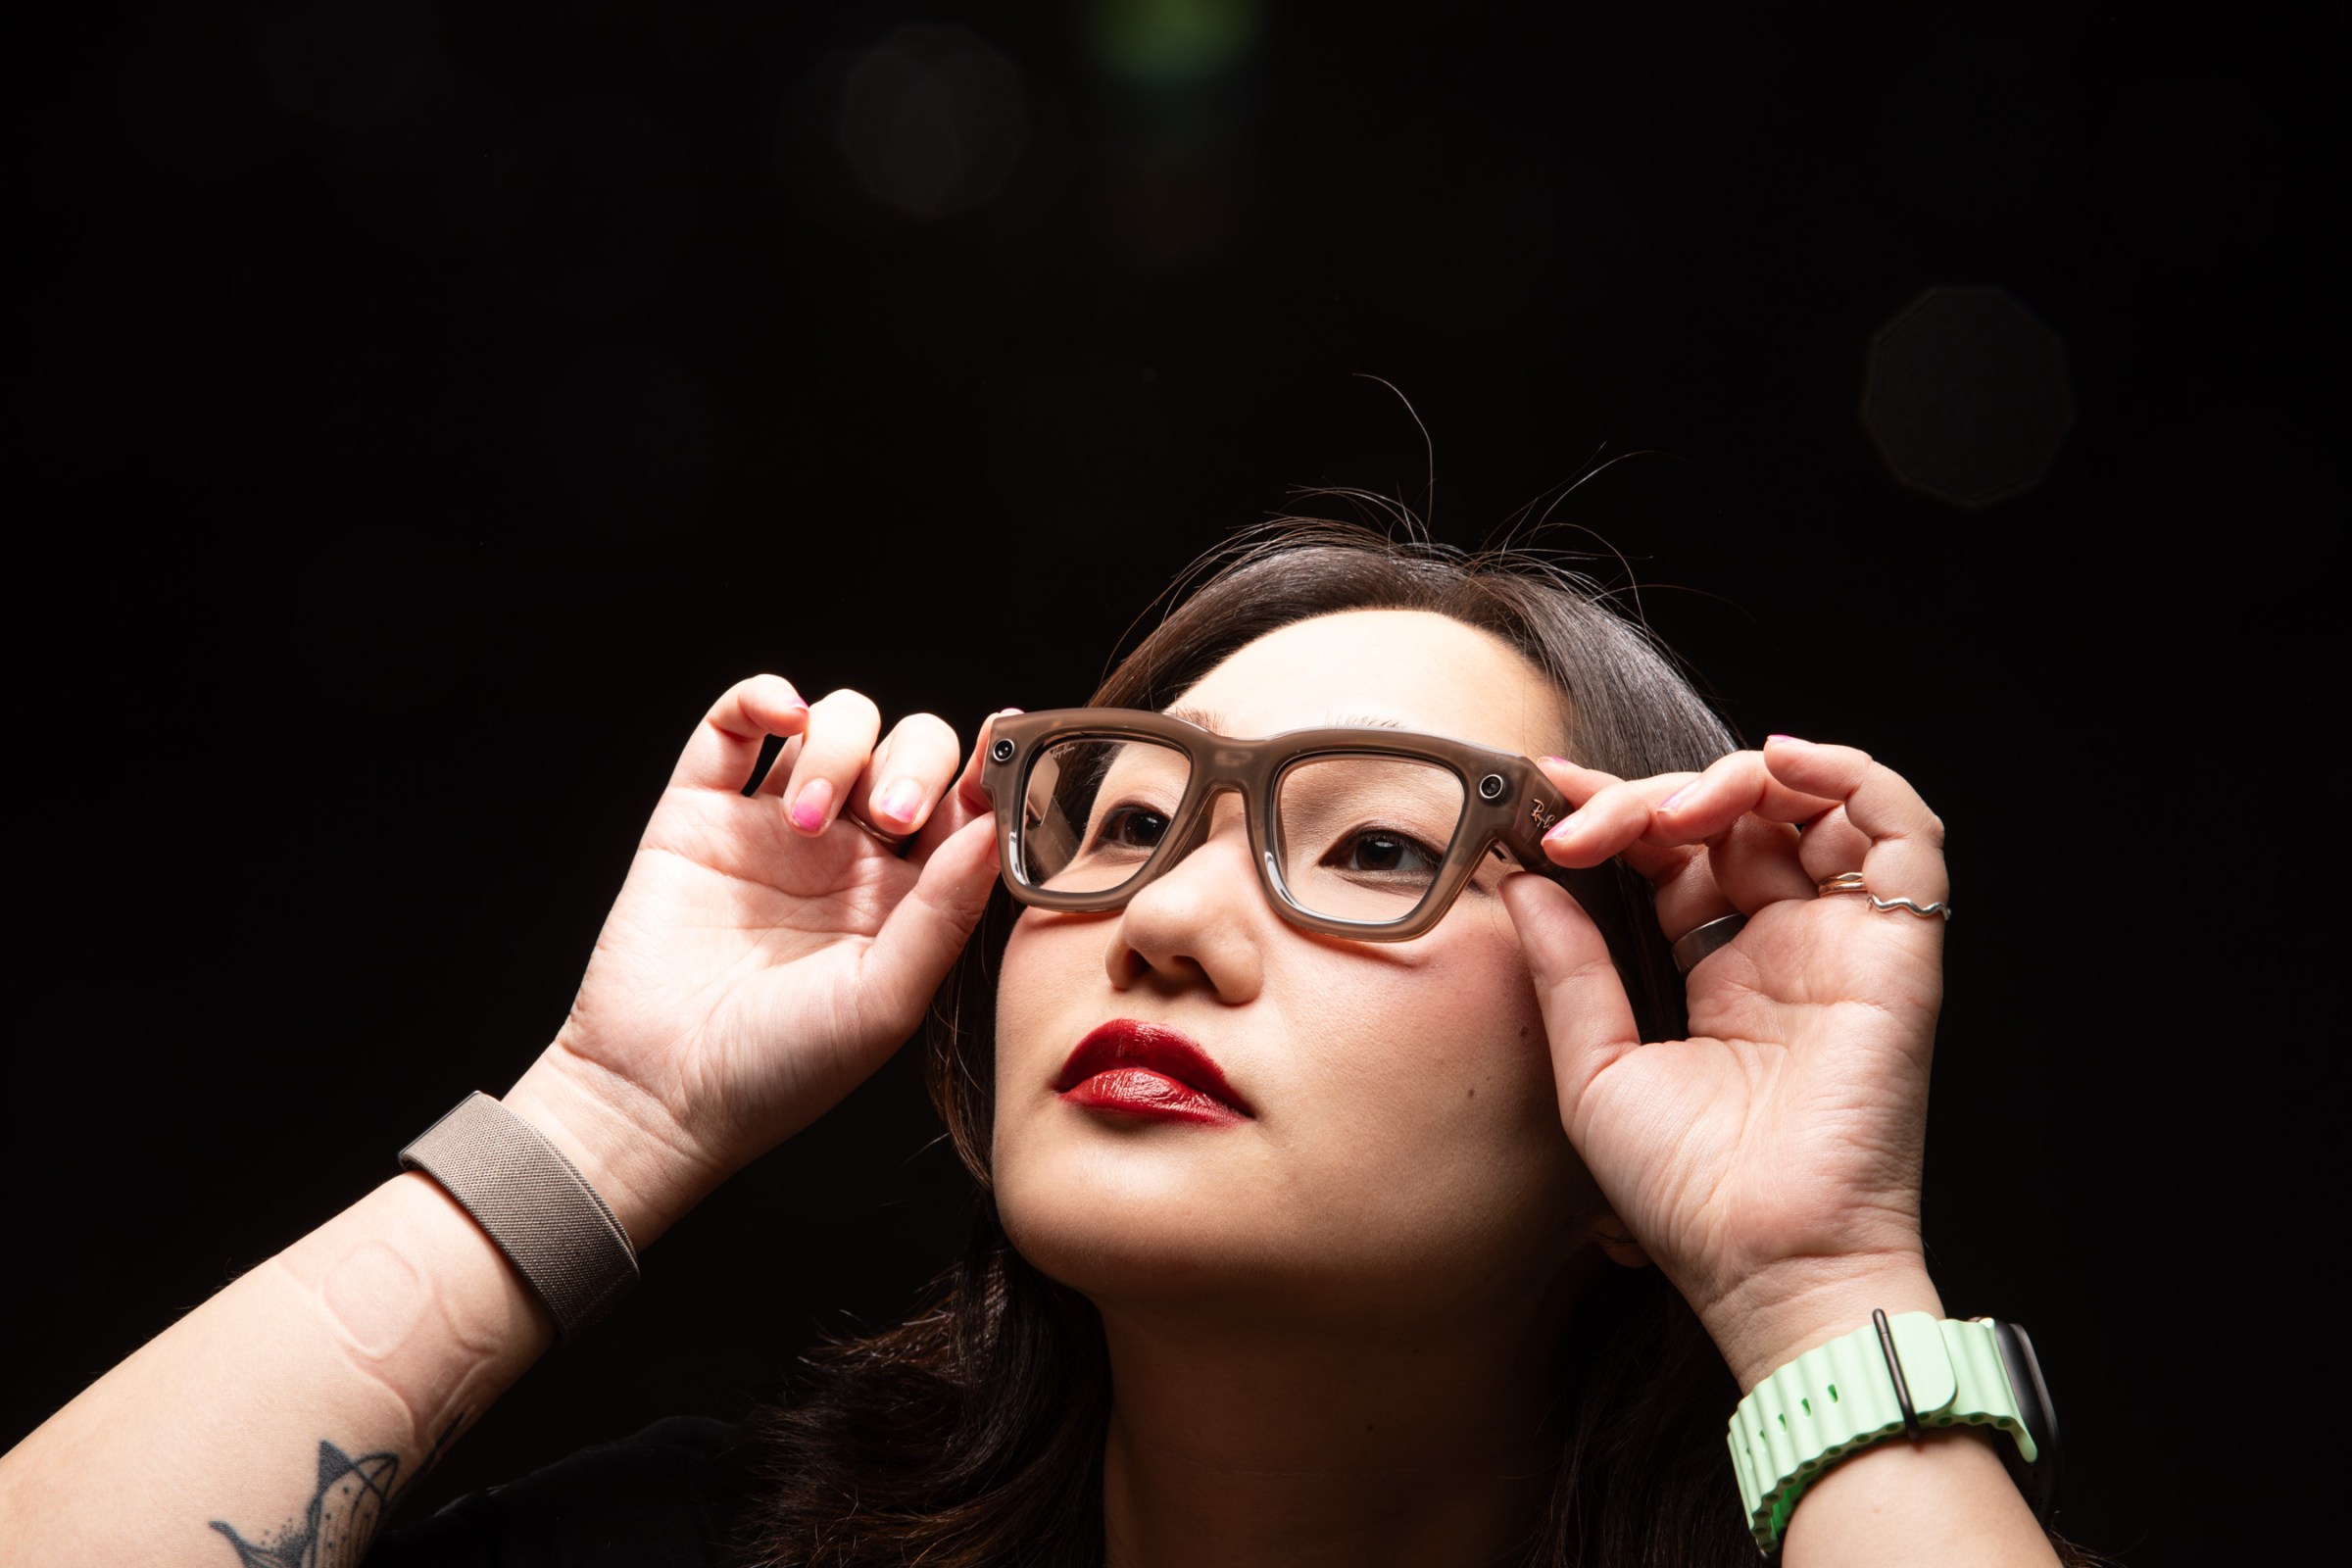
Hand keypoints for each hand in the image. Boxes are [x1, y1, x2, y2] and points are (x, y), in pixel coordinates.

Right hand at [504, 677, 1005, 1241]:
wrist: (660, 1093)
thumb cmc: (781, 1070)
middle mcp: (849, 852)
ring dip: (838, 747)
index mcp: (908, 896)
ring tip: (807, 820)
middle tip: (890, 819)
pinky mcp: (700, 810)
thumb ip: (944, 912)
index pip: (964, 807)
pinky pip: (735, 723)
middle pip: (911, 749)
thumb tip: (994, 828)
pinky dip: (763, 696)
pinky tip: (781, 716)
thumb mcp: (884, 1001)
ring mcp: (774, 824)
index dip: (987, 776)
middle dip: (914, 763)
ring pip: (835, 724)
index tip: (1004, 754)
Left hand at [1500, 736, 1949, 1388]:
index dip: (1617, 815)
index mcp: (1715, 976)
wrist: (1767, 1264)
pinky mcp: (1896, 950)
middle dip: (1655, 797)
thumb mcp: (1593, 1069)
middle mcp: (1782, 950)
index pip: (1673, 857)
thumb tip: (1524, 882)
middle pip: (1731, 821)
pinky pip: (1903, 832)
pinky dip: (1850, 777)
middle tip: (1587, 821)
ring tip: (1676, 807)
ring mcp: (1841, 945)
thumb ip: (1567, 969)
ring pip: (1811, 808)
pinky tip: (1780, 766)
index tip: (1547, 798)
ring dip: (1740, 777)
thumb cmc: (1686, 1195)